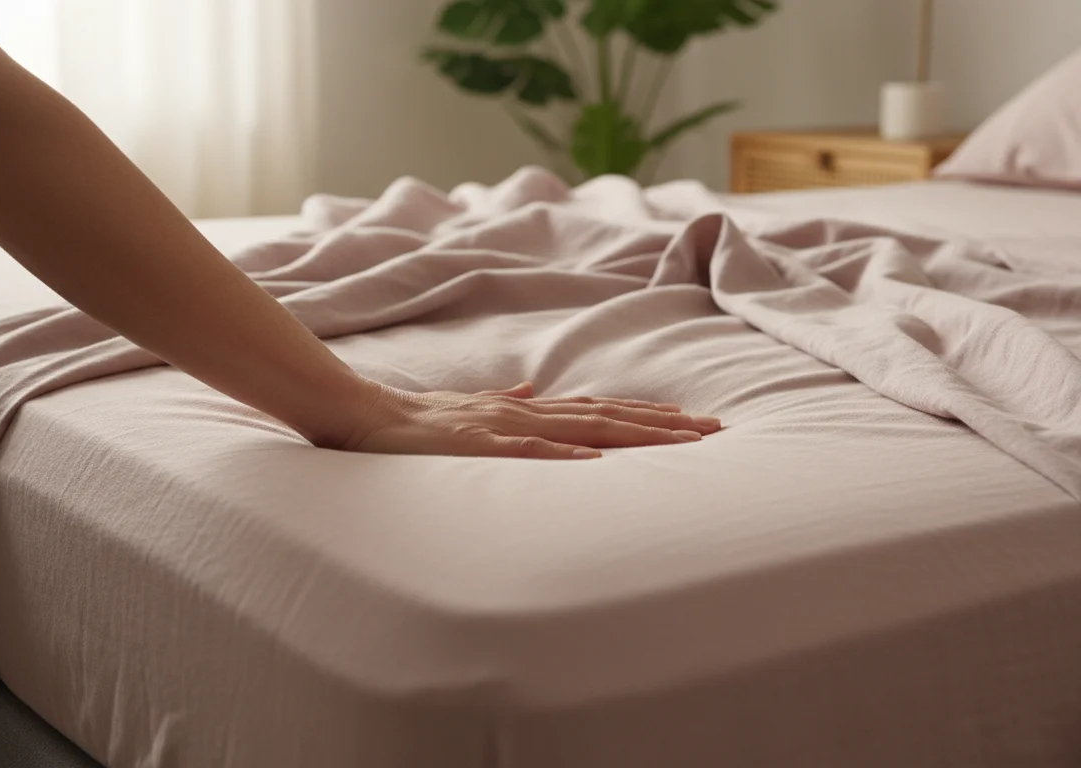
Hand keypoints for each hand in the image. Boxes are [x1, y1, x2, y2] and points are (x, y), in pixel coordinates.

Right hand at [338, 381, 721, 458]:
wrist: (366, 415)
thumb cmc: (418, 422)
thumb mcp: (470, 410)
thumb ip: (504, 400)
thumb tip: (529, 389)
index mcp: (527, 408)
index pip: (601, 409)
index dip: (648, 416)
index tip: (691, 423)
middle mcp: (526, 412)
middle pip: (608, 416)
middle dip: (664, 425)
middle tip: (714, 432)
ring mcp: (504, 427)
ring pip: (583, 427)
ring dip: (635, 434)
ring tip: (681, 442)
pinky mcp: (477, 446)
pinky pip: (526, 450)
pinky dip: (563, 453)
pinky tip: (597, 459)